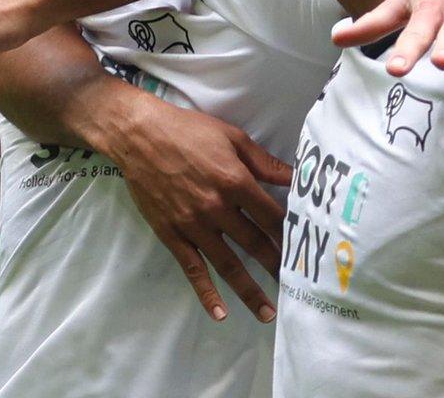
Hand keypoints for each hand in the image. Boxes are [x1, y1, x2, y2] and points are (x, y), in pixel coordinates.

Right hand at [77, 85, 289, 321]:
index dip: (292, 234)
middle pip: (256, 244)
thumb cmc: (187, 131)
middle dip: (278, 267)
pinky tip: (220, 313)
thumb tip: (296, 177)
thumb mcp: (231, 137)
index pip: (272, 217)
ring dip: (250, 291)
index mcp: (235, 182)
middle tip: (296, 288)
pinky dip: (206, 293)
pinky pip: (192, 269)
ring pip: (228, 264)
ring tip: (268, 313)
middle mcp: (217, 208)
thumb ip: (264, 163)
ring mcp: (193, 225)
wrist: (137, 135)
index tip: (305, 250)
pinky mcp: (171, 234)